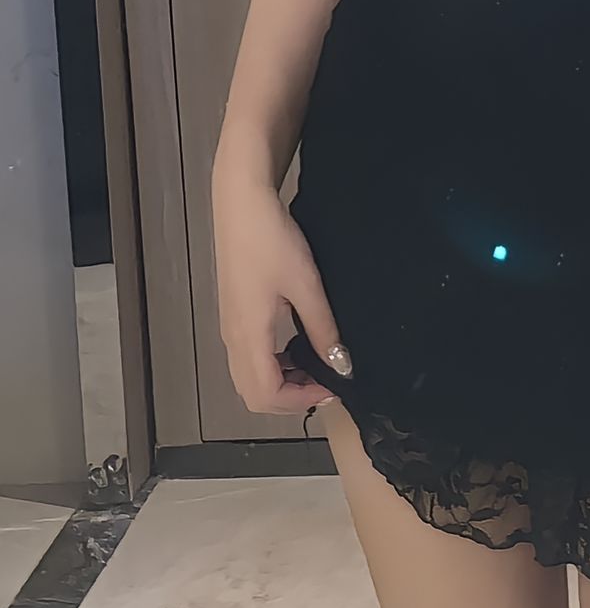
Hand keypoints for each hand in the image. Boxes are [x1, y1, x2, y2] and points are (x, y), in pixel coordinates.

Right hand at [212, 173, 349, 414]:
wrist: (241, 205)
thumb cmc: (272, 241)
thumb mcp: (306, 285)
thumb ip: (322, 328)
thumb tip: (342, 365)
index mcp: (248, 336)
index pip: (266, 395)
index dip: (300, 402)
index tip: (332, 388)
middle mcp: (233, 338)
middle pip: (253, 394)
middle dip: (289, 399)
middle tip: (325, 383)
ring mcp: (230, 326)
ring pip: (249, 377)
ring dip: (280, 382)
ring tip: (314, 366)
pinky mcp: (233, 312)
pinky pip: (248, 357)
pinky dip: (271, 365)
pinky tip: (295, 346)